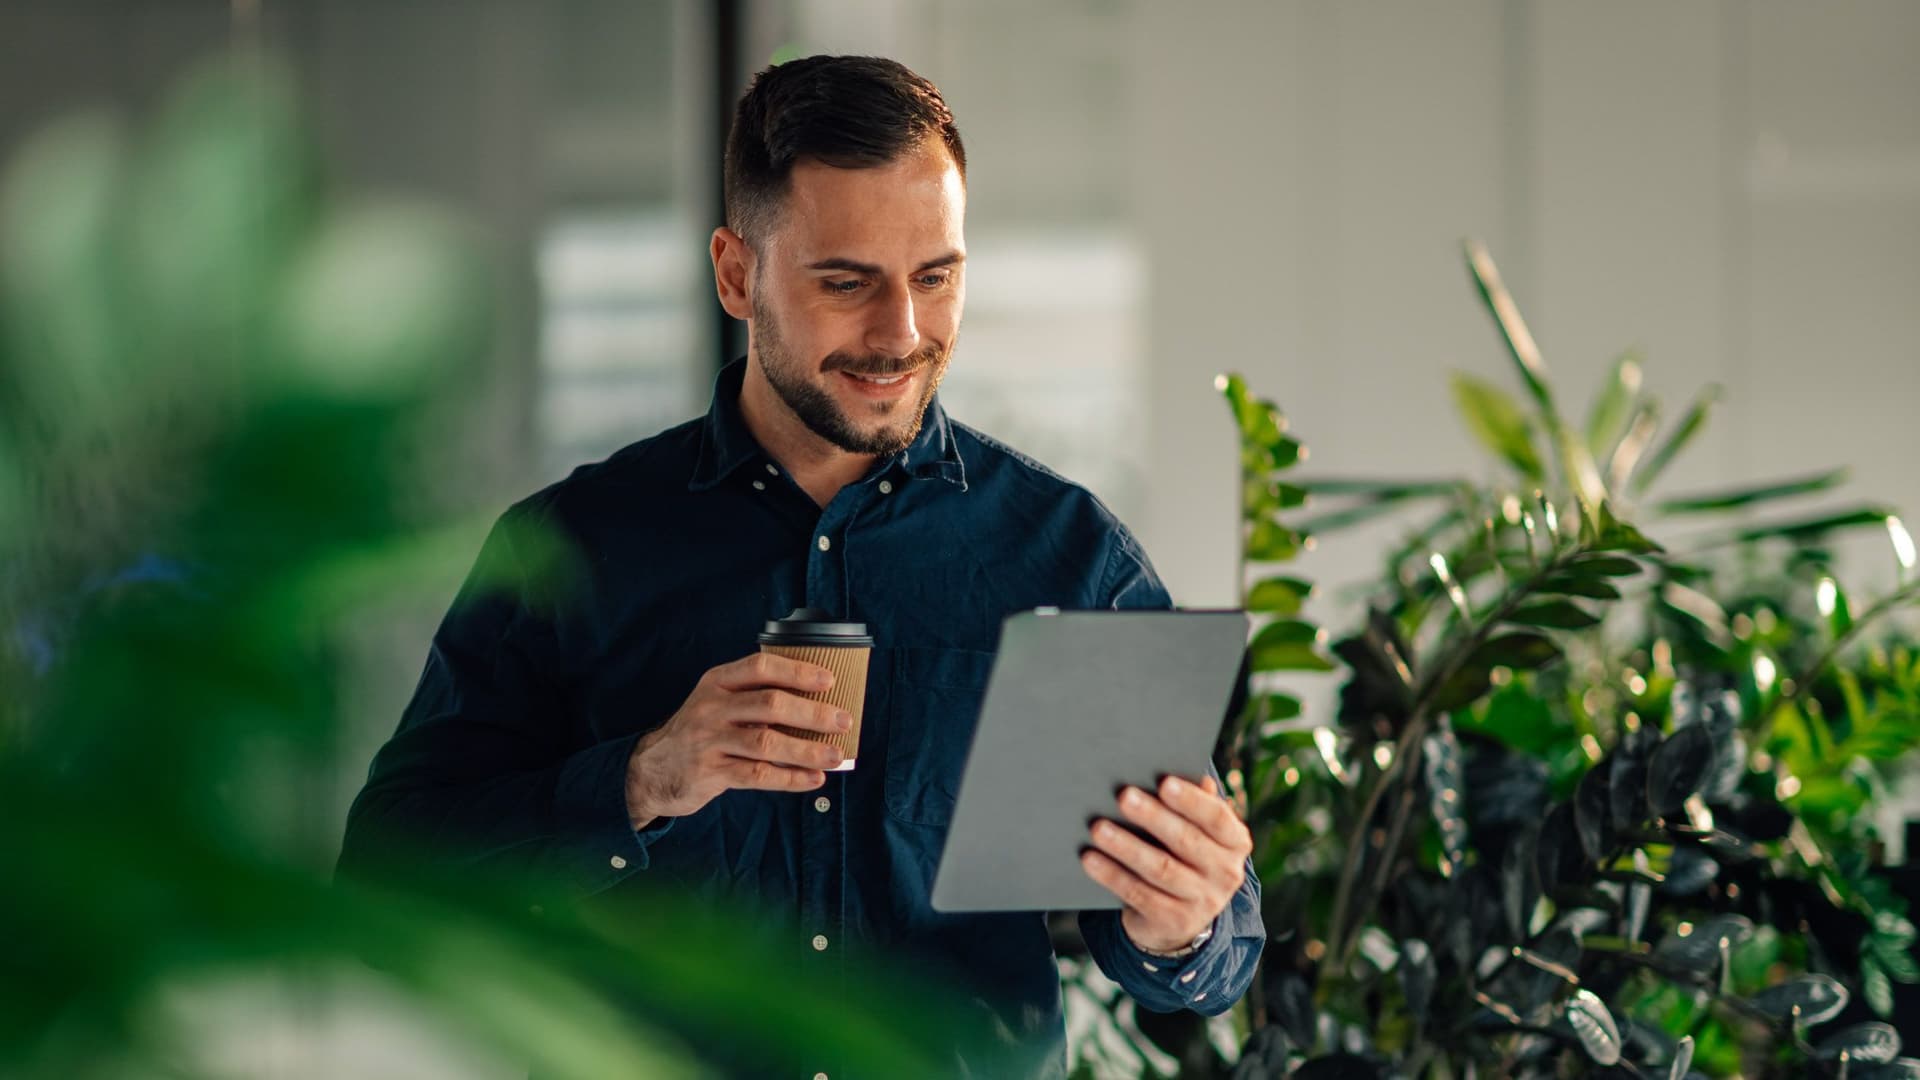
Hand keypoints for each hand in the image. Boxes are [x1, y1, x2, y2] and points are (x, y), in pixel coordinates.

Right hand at [624, 652, 851, 828]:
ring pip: (767, 743)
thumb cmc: (698, 732)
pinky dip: (790, 778)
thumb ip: (753, 696)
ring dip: (807, 750)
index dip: (797, 672)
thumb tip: (816, 703)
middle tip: (843, 721)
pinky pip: (758, 775)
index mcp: (717, 682)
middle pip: (770, 705)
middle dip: (812, 713)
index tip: (828, 680)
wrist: (650, 770)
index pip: (761, 667)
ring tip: (835, 755)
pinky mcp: (711, 773)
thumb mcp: (716, 701)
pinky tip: (813, 779)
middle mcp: (712, 707)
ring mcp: (709, 741)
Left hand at [1080, 774, 1252, 953]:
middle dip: (1153, 817)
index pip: (1216, 817)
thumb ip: (1192, 803)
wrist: (1182, 916)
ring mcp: (1203, 902)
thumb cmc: (1184, 854)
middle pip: (1185, 841)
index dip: (1191, 800)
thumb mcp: (1197, 832)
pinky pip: (1139, 894)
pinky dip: (1112, 875)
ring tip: (1099, 828)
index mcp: (1235, 842)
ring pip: (1160, 869)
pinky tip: (1090, 858)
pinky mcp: (1175, 922)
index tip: (1164, 782)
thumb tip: (1180, 773)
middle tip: (1124, 796)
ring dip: (1126, 846)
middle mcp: (1226, 872)